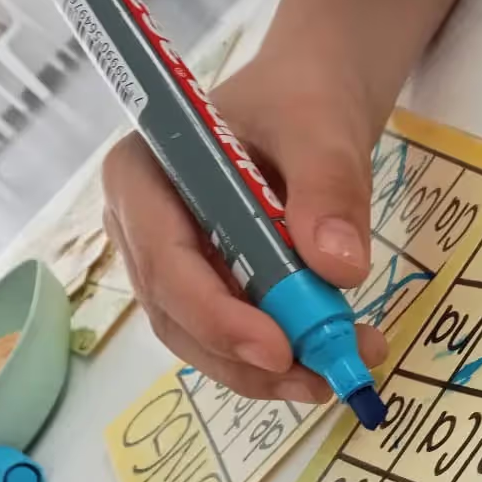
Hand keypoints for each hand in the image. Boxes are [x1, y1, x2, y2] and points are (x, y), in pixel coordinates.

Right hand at [101, 58, 387, 402]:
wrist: (312, 108)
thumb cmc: (300, 102)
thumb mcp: (322, 130)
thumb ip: (329, 189)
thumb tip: (340, 269)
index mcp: (141, 176)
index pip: (163, 262)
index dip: (216, 317)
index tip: (280, 350)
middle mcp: (141, 229)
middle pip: (178, 316)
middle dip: (248, 360)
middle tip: (321, 379)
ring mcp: (172, 267)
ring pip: (205, 342)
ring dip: (269, 372)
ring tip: (337, 371)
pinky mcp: (208, 293)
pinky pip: (233, 340)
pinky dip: (281, 360)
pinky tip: (329, 358)